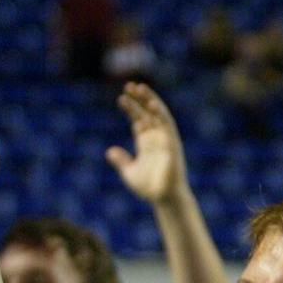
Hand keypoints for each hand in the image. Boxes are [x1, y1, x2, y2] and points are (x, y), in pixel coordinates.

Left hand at [105, 83, 188, 207]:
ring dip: (150, 100)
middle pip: (148, 113)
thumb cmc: (149, 187)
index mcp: (146, 143)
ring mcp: (165, 139)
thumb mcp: (129, 172)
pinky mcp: (172, 143)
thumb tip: (110, 151)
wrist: (163, 197)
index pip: (138, 120)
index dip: (131, 109)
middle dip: (139, 99)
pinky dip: (160, 112)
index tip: (121, 98)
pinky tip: (151, 103)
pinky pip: (167, 124)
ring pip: (158, 114)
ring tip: (140, 87)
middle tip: (129, 85)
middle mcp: (156, 138)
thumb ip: (121, 161)